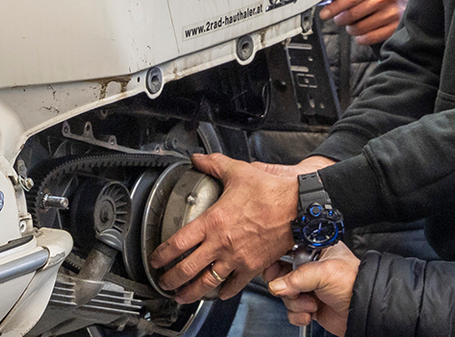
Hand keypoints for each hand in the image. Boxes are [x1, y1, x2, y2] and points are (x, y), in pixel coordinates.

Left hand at [149, 153, 297, 302]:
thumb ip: (214, 164)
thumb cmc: (271, 193)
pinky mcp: (252, 267)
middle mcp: (221, 244)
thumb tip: (198, 158)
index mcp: (213, 222)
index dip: (161, 255)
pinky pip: (234, 285)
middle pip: (187, 269)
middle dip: (170, 280)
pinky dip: (224, 292)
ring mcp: (236, 258)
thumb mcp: (238, 172)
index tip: (155, 260)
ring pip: (207, 282)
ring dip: (191, 292)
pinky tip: (219, 293)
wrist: (299, 208)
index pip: (177, 244)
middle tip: (163, 283)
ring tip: (182, 296)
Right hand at [266, 242, 359, 336]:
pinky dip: (298, 314)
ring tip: (312, 302)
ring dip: (296, 302)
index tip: (273, 270)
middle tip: (293, 290)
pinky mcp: (309, 304)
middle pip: (281, 274)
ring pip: (285, 294)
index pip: (288, 250)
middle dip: (286, 287)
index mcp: (316, 250)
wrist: (363, 310)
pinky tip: (311, 312)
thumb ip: (298, 277)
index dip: (277, 260)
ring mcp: (309, 287)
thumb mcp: (325, 272)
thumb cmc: (354, 283)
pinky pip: (291, 310)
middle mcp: (311, 267)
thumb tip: (277, 285)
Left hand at [320, 0, 411, 44]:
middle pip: (353, 14)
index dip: (334, 7)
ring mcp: (392, 13)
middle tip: (339, 19)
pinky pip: (370, 37)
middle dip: (341, 19)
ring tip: (353, 26)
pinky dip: (361, 38)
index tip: (325, 13)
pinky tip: (361, 34)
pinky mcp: (395, 27)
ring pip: (360, 27)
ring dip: (351, 29)